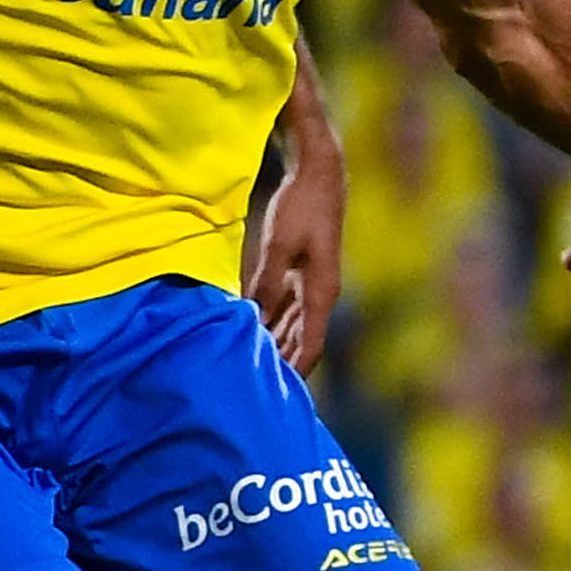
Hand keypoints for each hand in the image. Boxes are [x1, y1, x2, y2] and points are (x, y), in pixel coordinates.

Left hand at [246, 123, 346, 375]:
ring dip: (276, 348)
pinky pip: (285, 309)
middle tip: (258, 392)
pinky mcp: (301, 272)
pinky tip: (251, 335)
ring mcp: (310, 283)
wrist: (320, 173)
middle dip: (284, 366)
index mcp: (320, 291)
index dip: (297, 371)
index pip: (312, 345)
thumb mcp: (279, 244)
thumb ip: (265, 283)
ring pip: (293, 328)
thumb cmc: (301, 205)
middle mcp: (319, 293)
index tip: (280, 396)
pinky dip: (270, 325)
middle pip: (303, 342)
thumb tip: (252, 317)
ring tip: (252, 370)